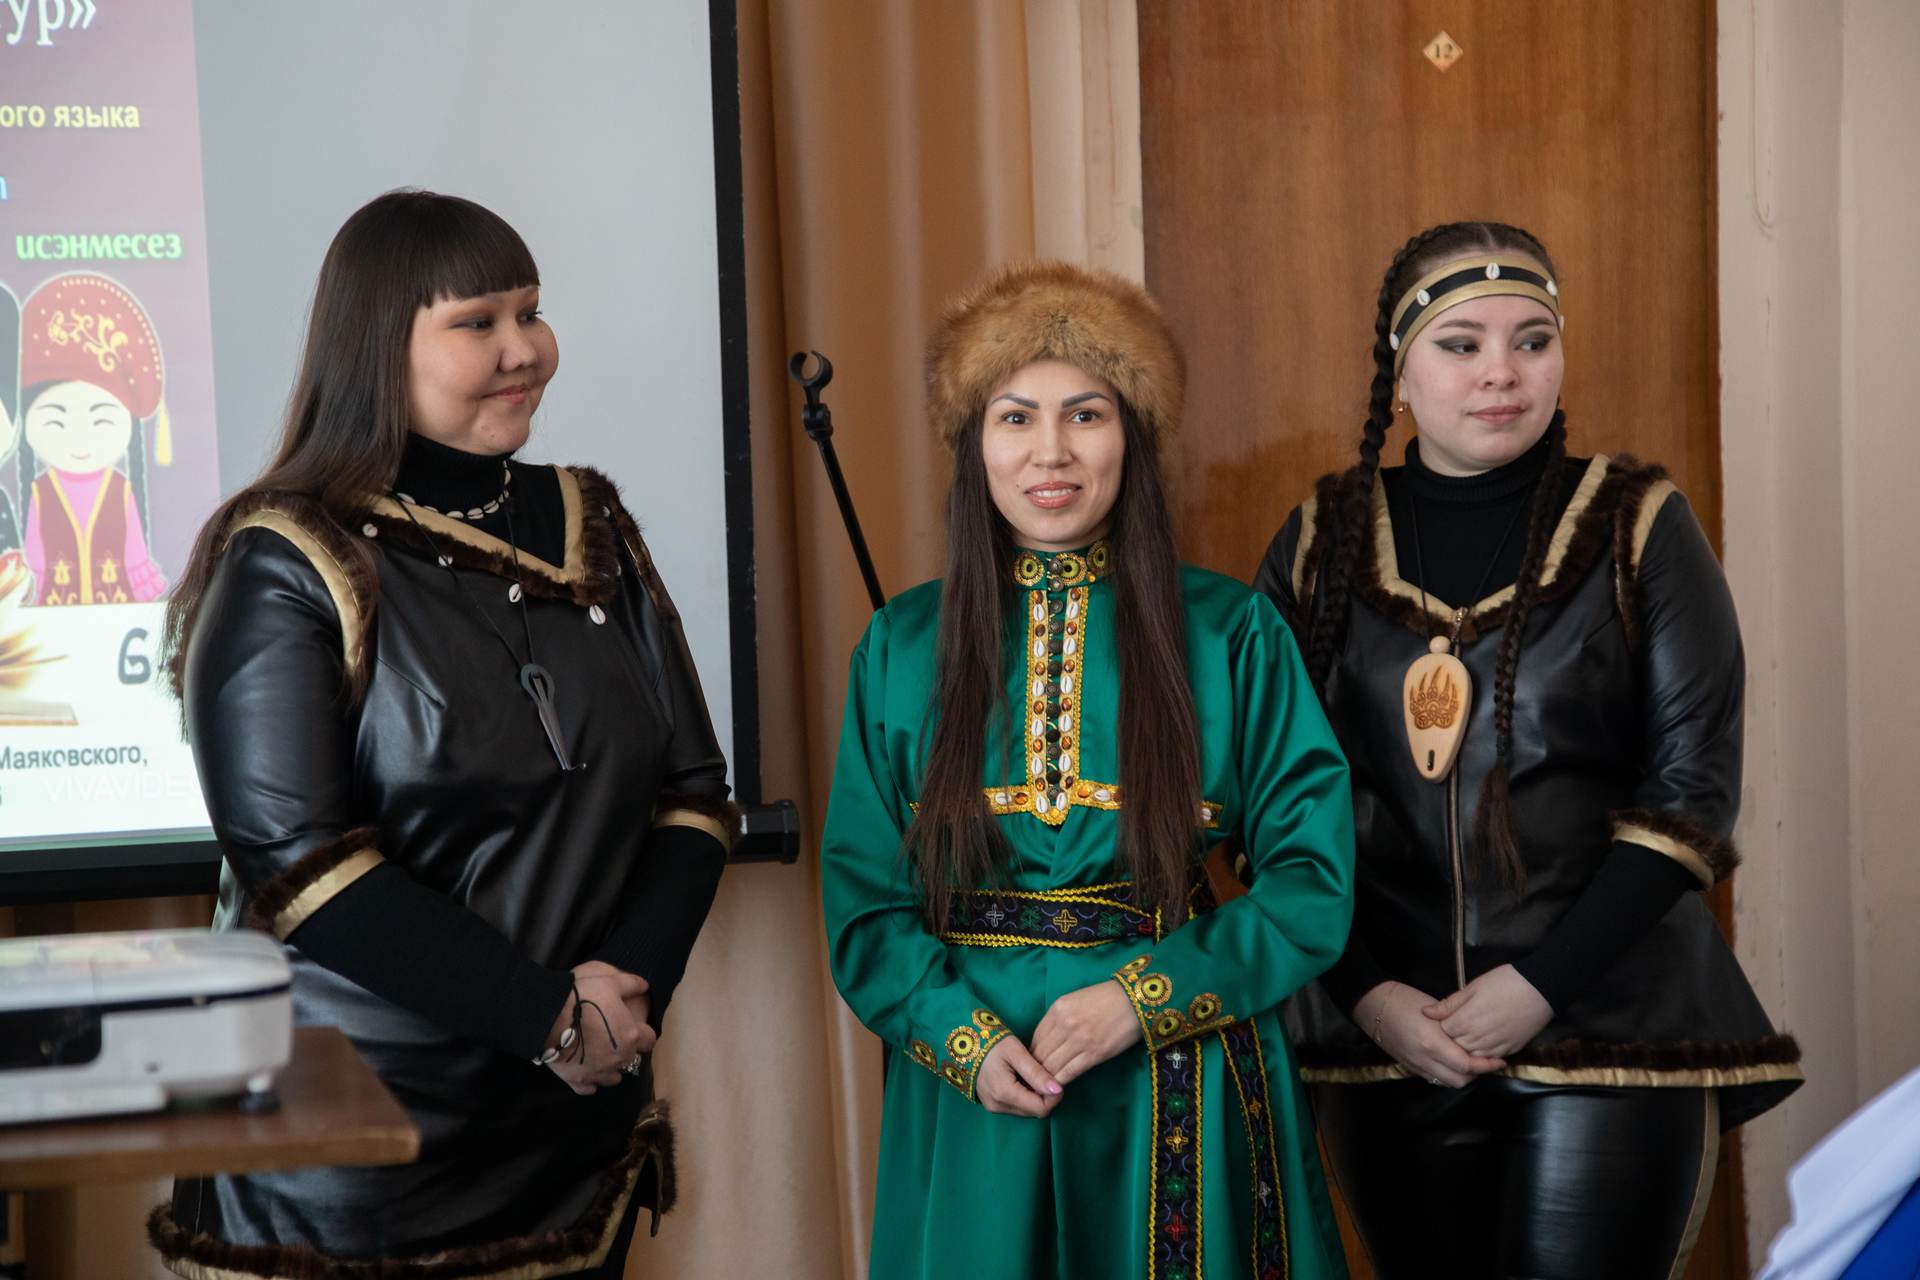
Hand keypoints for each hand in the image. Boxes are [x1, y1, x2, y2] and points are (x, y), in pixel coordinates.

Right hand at [543, 962, 656, 1094]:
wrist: (549, 1017)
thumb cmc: (583, 998)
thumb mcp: (610, 982)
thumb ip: (631, 984)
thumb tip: (645, 985)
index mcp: (631, 1036)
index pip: (650, 1040)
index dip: (643, 1033)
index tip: (634, 1027)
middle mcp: (619, 1059)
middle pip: (632, 1059)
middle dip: (626, 1050)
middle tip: (613, 1038)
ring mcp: (599, 1073)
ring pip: (614, 1078)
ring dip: (610, 1068)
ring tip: (600, 1056)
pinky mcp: (578, 1082)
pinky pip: (589, 1088)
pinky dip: (589, 1082)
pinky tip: (585, 1071)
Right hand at [974, 1035, 1063, 1116]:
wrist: (964, 1043)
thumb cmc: (991, 1043)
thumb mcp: (1016, 1053)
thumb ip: (1037, 1073)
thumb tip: (1058, 1090)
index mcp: (1005, 1094)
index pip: (1041, 1109)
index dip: (1054, 1096)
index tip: (1056, 1078)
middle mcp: (999, 1106)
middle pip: (1034, 1111)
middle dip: (1045, 1095)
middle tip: (1043, 1073)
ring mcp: (994, 1107)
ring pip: (1026, 1110)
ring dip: (1035, 1095)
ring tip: (1031, 1074)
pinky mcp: (992, 1104)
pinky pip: (1016, 1106)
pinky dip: (1024, 1095)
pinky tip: (1021, 1078)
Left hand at [1030, 980, 1142, 1084]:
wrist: (1135, 1000)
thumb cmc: (1106, 999)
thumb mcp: (1075, 1000)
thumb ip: (1059, 1018)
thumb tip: (1047, 1042)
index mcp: (1058, 1008)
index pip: (1036, 1038)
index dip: (1032, 1055)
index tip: (1033, 1064)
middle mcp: (1065, 1024)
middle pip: (1040, 1054)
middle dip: (1035, 1069)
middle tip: (1035, 1080)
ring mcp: (1079, 1039)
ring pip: (1052, 1066)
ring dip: (1046, 1078)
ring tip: (1045, 1086)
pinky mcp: (1095, 1054)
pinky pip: (1069, 1072)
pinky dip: (1061, 1081)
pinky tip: (1058, 1087)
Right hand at [1352, 980, 1504, 1087]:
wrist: (1372, 1004)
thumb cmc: (1403, 999)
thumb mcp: (1432, 1009)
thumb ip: (1453, 1027)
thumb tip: (1471, 1038)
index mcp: (1432, 1043)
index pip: (1466, 1065)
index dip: (1486, 1065)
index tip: (1499, 1060)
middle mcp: (1424, 1059)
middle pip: (1460, 1080)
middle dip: (1477, 1074)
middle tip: (1487, 1061)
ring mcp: (1415, 1065)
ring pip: (1447, 1082)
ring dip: (1463, 1076)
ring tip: (1471, 1063)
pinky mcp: (1409, 1067)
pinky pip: (1434, 1078)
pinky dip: (1447, 1074)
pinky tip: (1451, 1062)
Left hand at [1423, 965, 1552, 1059]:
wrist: (1540, 989)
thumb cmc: (1504, 982)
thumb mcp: (1473, 987)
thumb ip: (1449, 1004)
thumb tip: (1426, 1013)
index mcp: (1465, 1021)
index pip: (1442, 1033)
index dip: (1441, 1026)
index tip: (1443, 1019)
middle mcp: (1478, 1039)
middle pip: (1455, 1048)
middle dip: (1451, 1041)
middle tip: (1453, 1029)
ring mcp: (1495, 1047)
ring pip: (1472, 1058)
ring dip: (1467, 1050)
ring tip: (1467, 1038)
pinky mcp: (1510, 1050)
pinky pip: (1491, 1060)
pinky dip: (1484, 1055)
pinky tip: (1483, 1045)